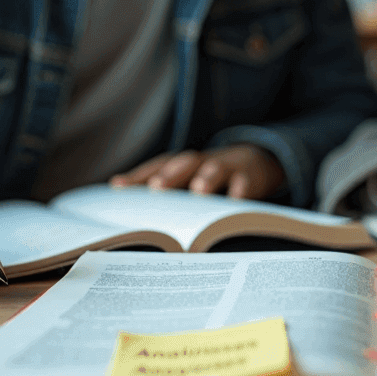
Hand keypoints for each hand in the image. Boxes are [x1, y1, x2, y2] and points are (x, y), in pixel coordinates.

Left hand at [110, 144, 285, 198]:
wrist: (258, 163)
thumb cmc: (213, 180)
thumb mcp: (192, 184)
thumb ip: (168, 196)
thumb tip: (131, 213)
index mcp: (184, 166)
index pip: (158, 167)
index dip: (139, 176)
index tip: (118, 187)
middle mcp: (202, 163)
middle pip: (184, 163)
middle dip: (170, 174)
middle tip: (156, 187)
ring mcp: (228, 166)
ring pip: (216, 167)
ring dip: (207, 176)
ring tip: (199, 190)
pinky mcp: (251, 175)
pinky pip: (246, 181)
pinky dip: (242, 189)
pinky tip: (236, 200)